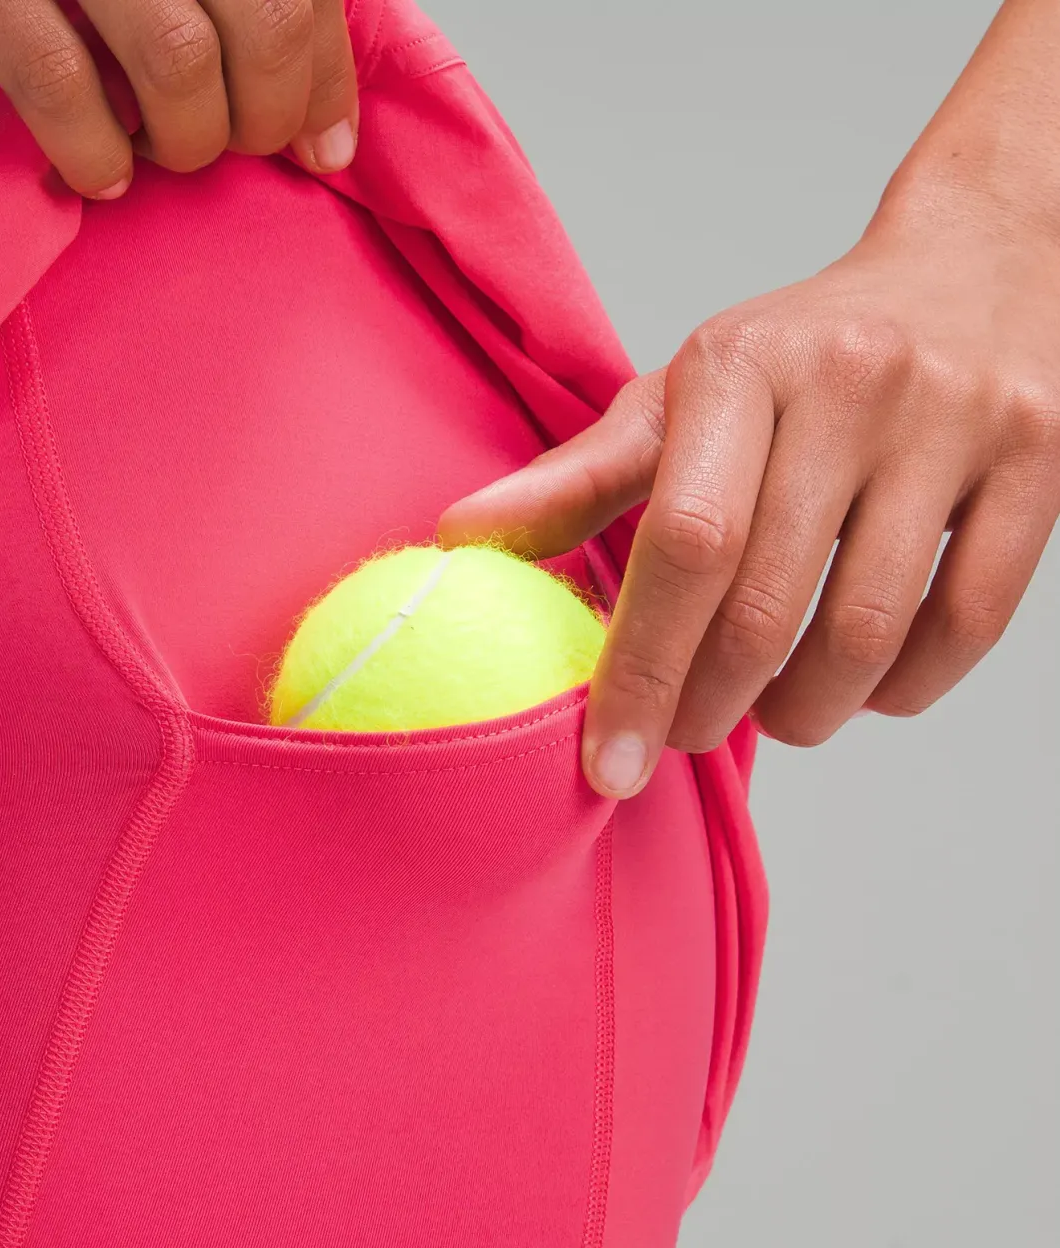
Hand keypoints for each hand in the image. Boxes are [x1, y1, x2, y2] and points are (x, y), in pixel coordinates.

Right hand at [0, 0, 357, 198]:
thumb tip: (329, 127)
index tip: (323, 146)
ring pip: (177, 59)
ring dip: (187, 139)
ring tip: (165, 152)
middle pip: (264, 20)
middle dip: (264, 115)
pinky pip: (58, 80)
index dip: (326, 79)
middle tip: (235, 145)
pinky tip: (102, 173)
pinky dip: (93, 151)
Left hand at [439, 184, 1059, 797]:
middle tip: (686, 735)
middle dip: (711, 709)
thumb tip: (462, 542)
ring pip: (868, 635)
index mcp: (743, 368)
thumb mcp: (681, 399)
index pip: (683, 547)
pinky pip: (965, 627)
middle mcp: (855, 384)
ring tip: (772, 712)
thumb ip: (579, 480)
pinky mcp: (1041, 462)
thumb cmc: (800, 356)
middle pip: (769, 610)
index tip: (609, 763)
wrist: (975, 267)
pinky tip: (859, 688)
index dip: (640, 672)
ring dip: (804, 713)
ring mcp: (959, 421)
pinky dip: (900, 691)